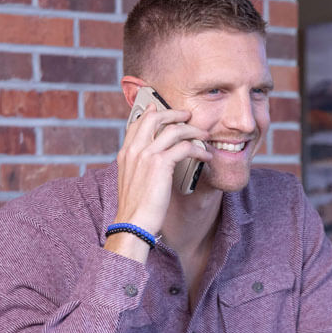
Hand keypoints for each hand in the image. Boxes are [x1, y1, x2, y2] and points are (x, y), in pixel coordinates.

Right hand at [105, 103, 210, 259]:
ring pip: (174, 130)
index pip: (138, 123)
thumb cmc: (136, 209)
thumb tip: (154, 163)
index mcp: (125, 154)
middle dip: (174, 114)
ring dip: (192, 130)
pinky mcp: (160, 164)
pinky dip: (198, 149)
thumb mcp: (132, 182)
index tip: (161, 109)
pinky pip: (185, 147)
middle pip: (155, 118)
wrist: (133, 223)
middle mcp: (134, 150)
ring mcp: (146, 155)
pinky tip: (206, 155)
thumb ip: (140, 167)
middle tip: (187, 116)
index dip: (151, 113)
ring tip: (204, 134)